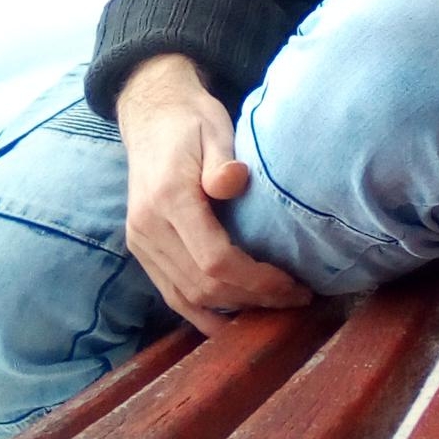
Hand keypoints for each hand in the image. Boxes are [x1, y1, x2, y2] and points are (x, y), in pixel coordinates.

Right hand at [117, 53, 311, 335]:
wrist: (151, 115)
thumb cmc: (191, 121)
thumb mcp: (213, 127)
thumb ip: (221, 159)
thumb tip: (234, 181)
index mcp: (169, 199)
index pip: (215, 260)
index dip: (257, 281)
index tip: (294, 285)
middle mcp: (148, 228)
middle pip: (204, 286)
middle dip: (254, 299)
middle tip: (297, 299)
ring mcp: (141, 243)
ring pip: (187, 297)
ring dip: (233, 310)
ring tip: (275, 307)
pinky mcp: (142, 250)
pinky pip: (172, 294)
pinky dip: (202, 314)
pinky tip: (232, 323)